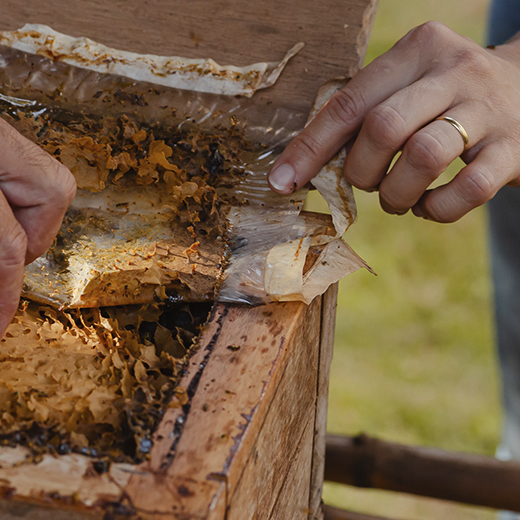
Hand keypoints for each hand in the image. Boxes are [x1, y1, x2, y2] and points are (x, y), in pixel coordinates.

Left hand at [268, 22, 519, 221]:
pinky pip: (467, 189)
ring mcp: (490, 109)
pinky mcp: (515, 148)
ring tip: (395, 198)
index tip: (283, 181)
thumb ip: (361, 116)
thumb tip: (296, 169)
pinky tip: (428, 206)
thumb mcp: (407, 86)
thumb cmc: (445, 97)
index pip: (350, 102)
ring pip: (423, 157)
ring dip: (394, 193)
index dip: (311, 147)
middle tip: (364, 182)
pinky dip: (436, 209)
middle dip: (360, 170)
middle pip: (383, 127)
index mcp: (418, 50)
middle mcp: (456, 71)